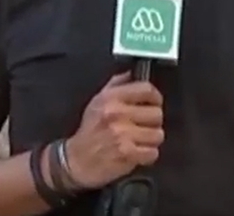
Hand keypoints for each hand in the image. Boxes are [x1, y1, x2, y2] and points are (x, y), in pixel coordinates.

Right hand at [62, 71, 164, 189]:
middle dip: (152, 123)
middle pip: (157, 113)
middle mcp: (116, 113)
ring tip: (137, 141)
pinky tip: (136, 153)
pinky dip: (147, 155)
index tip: (153, 103)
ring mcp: (122, 133)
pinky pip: (153, 152)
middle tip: (141, 127)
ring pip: (157, 134)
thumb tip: (132, 73)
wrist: (75, 161)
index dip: (155, 97)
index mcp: (111, 98)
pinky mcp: (126, 153)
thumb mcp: (98, 102)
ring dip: (150, 141)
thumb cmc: (89, 132)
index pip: (147, 89)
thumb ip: (116, 84)